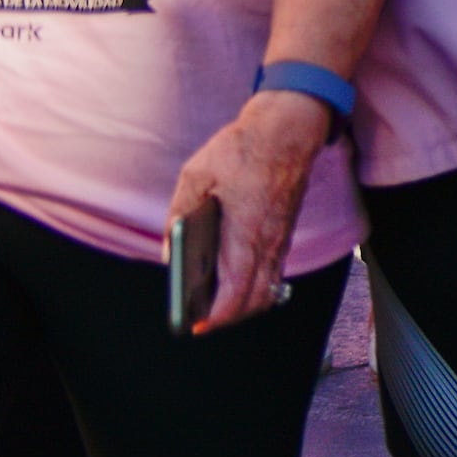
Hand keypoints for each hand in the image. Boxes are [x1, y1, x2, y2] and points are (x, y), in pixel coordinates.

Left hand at [163, 90, 326, 331]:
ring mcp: (281, 238)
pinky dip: (258, 286)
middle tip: (204, 321)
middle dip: (231, 318)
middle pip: (256, 299)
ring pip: (269, 288)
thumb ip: (179, 216)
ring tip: (218, 306)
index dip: (217, 317)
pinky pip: (275, 271)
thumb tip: (169, 251)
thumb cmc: (242, 150)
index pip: (236, 291)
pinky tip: (238, 280)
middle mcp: (268, 242)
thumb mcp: (195, 177)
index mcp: (244, 233)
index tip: (197, 326)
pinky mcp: (285, 231)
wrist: (287, 130)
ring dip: (246, 304)